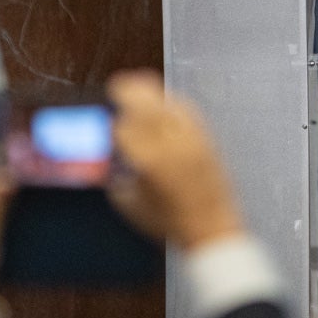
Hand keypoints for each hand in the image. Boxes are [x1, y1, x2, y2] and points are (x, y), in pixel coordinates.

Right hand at [107, 70, 242, 248]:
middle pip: (148, 103)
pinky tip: (165, 103)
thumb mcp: (129, 203)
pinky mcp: (207, 140)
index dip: (112, 121)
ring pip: (170, 102)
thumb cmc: (170, 222)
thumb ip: (115, 176)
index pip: (124, 126)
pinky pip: (188, 111)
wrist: (211, 229)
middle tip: (118, 87)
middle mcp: (173, 145)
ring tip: (138, 87)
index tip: (106, 121)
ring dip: (151, 92)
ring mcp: (193, 140)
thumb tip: (107, 156)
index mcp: (149, 162)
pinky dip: (172, 102)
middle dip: (129, 91)